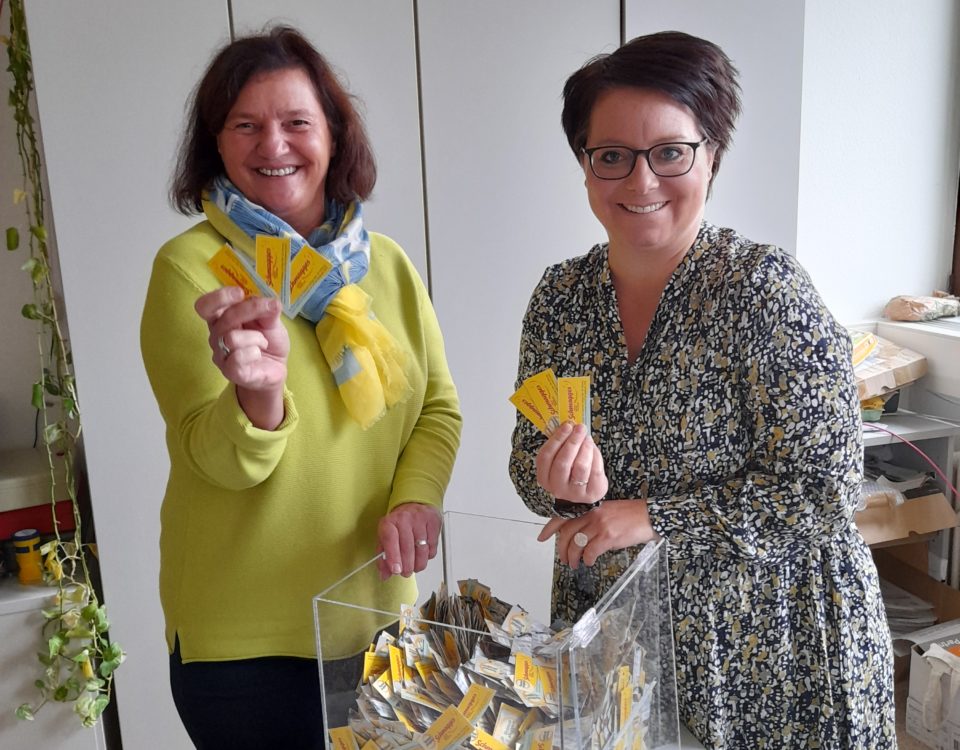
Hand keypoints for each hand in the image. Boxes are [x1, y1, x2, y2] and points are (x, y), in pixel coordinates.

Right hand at [195, 287, 289, 390]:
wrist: (276, 367)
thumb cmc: (268, 339)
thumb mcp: (271, 320)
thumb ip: (268, 309)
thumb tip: (273, 302)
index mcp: (221, 318)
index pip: (205, 306)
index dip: (219, 297)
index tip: (240, 293)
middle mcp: (216, 335)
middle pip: (224, 317)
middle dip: (250, 310)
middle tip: (269, 310)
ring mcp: (221, 355)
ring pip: (232, 338)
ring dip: (256, 337)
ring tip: (263, 343)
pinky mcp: (230, 372)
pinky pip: (237, 358)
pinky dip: (254, 353)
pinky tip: (258, 354)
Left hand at [377, 503, 440, 580]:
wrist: (414, 504)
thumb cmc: (398, 524)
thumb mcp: (386, 537)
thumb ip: (383, 557)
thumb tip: (385, 575)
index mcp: (389, 522)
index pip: (390, 539)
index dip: (393, 557)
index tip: (396, 570)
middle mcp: (404, 518)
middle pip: (407, 547)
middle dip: (407, 565)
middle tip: (406, 573)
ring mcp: (420, 519)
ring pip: (422, 549)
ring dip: (419, 563)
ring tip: (415, 567)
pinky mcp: (433, 521)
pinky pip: (432, 546)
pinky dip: (428, 555)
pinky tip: (423, 555)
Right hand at [536, 422, 607, 502]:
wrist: (586, 490)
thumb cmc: (571, 471)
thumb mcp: (562, 458)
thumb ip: (562, 444)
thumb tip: (570, 425)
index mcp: (544, 477)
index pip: (545, 457)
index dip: (556, 439)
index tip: (567, 426)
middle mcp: (557, 488)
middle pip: (563, 462)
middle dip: (572, 442)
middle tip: (580, 429)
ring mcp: (574, 493)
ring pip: (580, 467)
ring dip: (585, 448)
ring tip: (587, 439)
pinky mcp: (591, 494)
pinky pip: (595, 471)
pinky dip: (596, 456)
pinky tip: (593, 449)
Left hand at [537, 499, 657, 567]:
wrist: (649, 516)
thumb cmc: (631, 515)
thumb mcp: (607, 512)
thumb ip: (592, 520)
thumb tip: (580, 537)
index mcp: (590, 508)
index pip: (563, 516)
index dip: (550, 528)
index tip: (541, 537)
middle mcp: (592, 514)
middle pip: (567, 533)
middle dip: (561, 549)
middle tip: (563, 559)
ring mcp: (599, 525)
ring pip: (576, 544)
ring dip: (572, 558)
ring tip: (575, 564)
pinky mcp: (608, 537)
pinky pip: (590, 551)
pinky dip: (587, 559)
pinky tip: (589, 562)